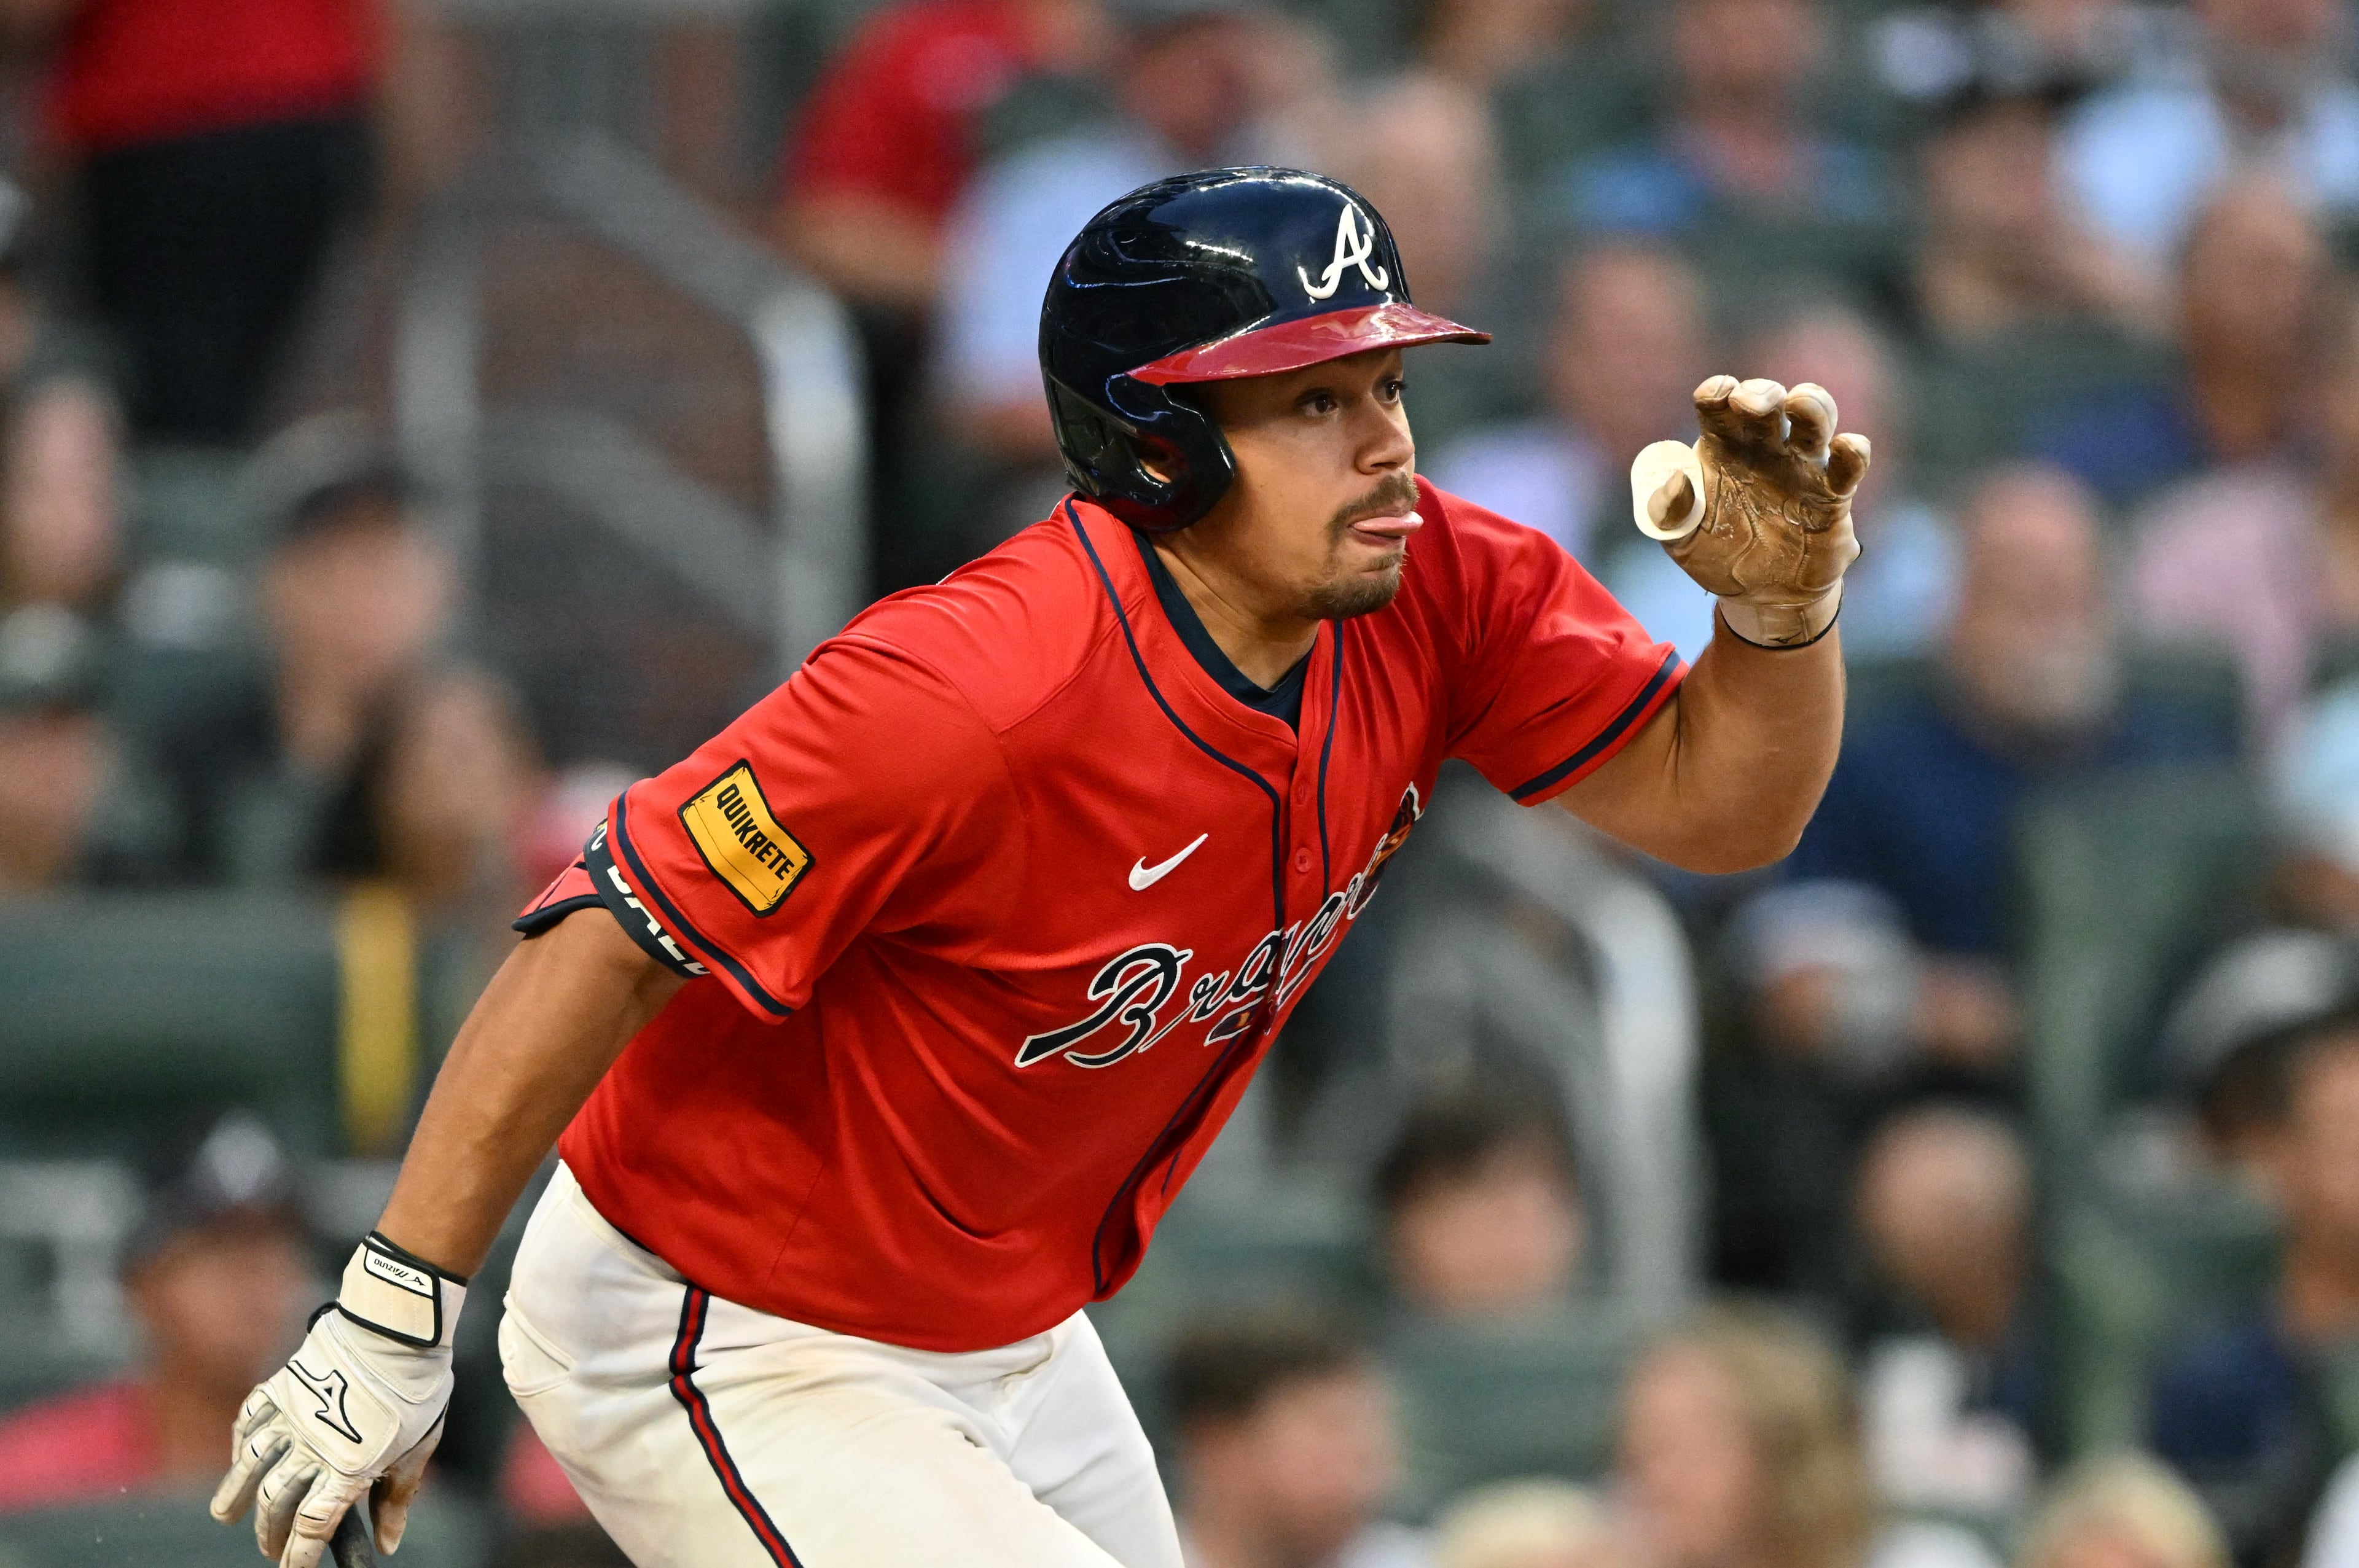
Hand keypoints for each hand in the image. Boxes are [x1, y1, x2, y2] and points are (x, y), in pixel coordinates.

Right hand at [212, 1235, 464, 1566]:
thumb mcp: (418, 1449)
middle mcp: (311, 1449)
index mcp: (347, 1470)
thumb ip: (397, 1497)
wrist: (397, 1330)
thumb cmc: (416, 1390)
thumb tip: (387, 1544)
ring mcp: (291, 1418)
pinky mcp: (280, 1387)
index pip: (312, 1527)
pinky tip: (239, 1454)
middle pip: (277, 1504)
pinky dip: (240, 1441)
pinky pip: (249, 1420)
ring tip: (225, 1514)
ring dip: (235, 1495)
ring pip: (250, 1467)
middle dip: (270, 1533)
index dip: (298, 1554)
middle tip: (270, 1547)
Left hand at [1630, 375, 1868, 647]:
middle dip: (1762, 392)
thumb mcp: (1680, 538)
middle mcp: (1763, 447)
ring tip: (1798, 404)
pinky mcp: (1832, 494)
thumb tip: (1675, 481)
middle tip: (1750, 403)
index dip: (1717, 392)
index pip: (1718, 405)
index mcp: (1721, 447)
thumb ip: (1668, 511)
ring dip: (1811, 403)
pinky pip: (1849, 465)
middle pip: (1767, 400)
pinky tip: (1847, 447)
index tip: (1716, 395)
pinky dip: (1853, 450)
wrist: (1760, 596)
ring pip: (1814, 418)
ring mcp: (1800, 466)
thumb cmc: (1717, 554)